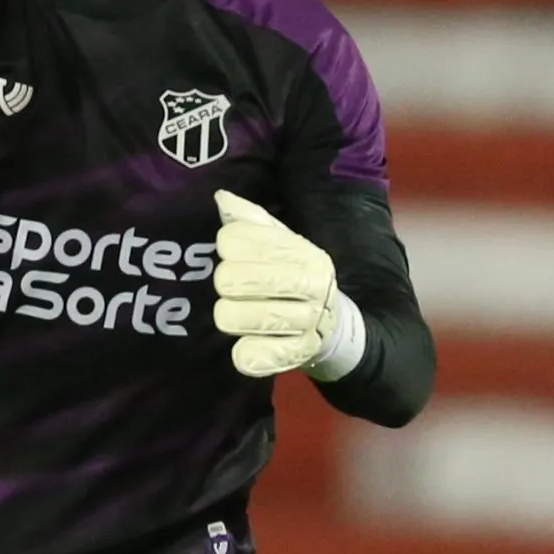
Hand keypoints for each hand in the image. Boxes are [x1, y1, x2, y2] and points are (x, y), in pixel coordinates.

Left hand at [210, 190, 358, 378]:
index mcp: (304, 251)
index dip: (227, 247)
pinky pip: (252, 356)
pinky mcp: (296, 355)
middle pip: (231, 279)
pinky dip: (243, 353)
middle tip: (234, 289)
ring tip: (238, 314)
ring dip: (229, 316)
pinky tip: (247, 345)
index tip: (236, 254)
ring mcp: (306, 321)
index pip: (236, 240)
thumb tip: (222, 197)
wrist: (332, 325)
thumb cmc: (294, 277)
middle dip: (225, 283)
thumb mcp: (280, 243)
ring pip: (235, 317)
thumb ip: (251, 221)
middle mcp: (310, 283)